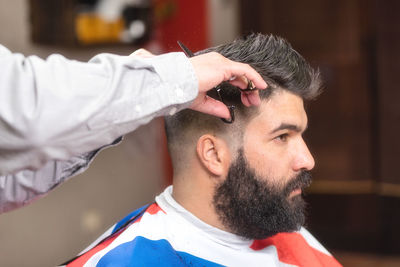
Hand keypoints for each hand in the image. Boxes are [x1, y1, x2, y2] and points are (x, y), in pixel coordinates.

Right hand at [132, 49, 267, 118]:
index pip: (232, 75)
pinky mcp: (224, 67)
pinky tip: (261, 86)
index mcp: (210, 68)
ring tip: (256, 99)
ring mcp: (220, 62)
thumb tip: (227, 113)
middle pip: (240, 74)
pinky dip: (255, 78)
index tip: (246, 100)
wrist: (174, 85)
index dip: (241, 87)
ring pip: (244, 72)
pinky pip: (245, 71)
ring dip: (252, 86)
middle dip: (249, 89)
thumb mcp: (201, 101)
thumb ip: (215, 106)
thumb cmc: (181, 90)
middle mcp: (216, 62)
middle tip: (253, 102)